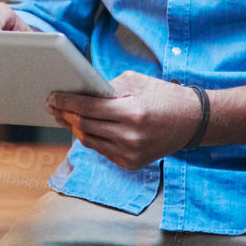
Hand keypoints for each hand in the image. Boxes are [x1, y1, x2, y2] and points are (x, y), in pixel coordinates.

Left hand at [47, 71, 202, 169]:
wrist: (193, 122)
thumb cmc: (166, 97)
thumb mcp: (137, 82)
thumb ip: (109, 87)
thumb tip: (81, 90)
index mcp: (132, 113)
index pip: (89, 108)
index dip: (67, 102)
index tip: (53, 97)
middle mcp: (130, 137)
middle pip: (85, 126)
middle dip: (65, 115)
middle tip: (52, 106)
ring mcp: (131, 154)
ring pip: (90, 141)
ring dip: (74, 128)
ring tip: (63, 117)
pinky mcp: (131, 164)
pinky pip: (101, 150)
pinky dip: (90, 138)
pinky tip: (82, 128)